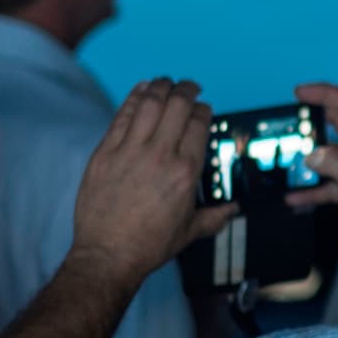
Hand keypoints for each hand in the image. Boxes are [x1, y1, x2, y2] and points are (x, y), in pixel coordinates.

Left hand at [68, 78, 236, 291]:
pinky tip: (140, 89)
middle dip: (187, 90)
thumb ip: (215, 216)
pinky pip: (121, 115)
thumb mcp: (189, 231)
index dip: (203, 109)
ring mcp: (130, 152)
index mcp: (185, 172)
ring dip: (160, 86)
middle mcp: (160, 156)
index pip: (199, 123)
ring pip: (149, 103)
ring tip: (165, 82)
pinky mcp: (105, 153)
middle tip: (189, 86)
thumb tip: (232, 210)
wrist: (108, 255)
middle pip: (177, 105)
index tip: (203, 107)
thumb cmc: (148, 245)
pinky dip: (133, 98)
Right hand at [288, 83, 337, 295]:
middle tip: (289, 121)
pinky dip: (314, 187)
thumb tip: (312, 154)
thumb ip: (334, 163)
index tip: (299, 92)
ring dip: (311, 157)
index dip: (324, 93)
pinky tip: (295, 196)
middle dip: (314, 120)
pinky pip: (332, 182)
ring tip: (286, 159)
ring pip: (332, 155)